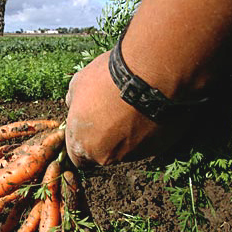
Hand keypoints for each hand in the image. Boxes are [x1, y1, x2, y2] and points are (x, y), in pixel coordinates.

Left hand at [65, 51, 188, 166]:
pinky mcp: (157, 149)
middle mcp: (105, 156)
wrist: (148, 74)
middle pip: (102, 154)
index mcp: (81, 144)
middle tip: (113, 114)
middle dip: (106, 138)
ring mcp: (132, 155)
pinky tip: (150, 110)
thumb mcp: (77, 85)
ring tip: (134, 108)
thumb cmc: (107, 79)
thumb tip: (75, 106)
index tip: (89, 128)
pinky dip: (148, 131)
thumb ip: (74, 103)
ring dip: (128, 135)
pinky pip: (149, 143)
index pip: (77, 157)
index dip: (82, 142)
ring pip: (127, 150)